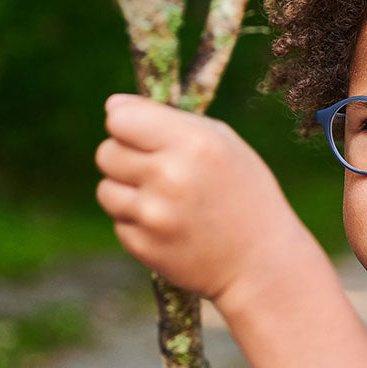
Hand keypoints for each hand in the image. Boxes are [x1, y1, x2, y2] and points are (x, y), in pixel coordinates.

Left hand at [96, 94, 306, 305]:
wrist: (261, 262)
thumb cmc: (243, 193)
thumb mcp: (223, 143)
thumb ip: (169, 119)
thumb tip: (112, 105)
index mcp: (193, 144)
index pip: (120, 118)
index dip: (127, 123)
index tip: (142, 133)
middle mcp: (170, 177)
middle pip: (106, 153)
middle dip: (125, 157)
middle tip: (157, 170)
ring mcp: (154, 216)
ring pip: (106, 190)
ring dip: (127, 192)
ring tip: (164, 201)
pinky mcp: (144, 247)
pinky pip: (119, 223)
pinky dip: (137, 223)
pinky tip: (170, 227)